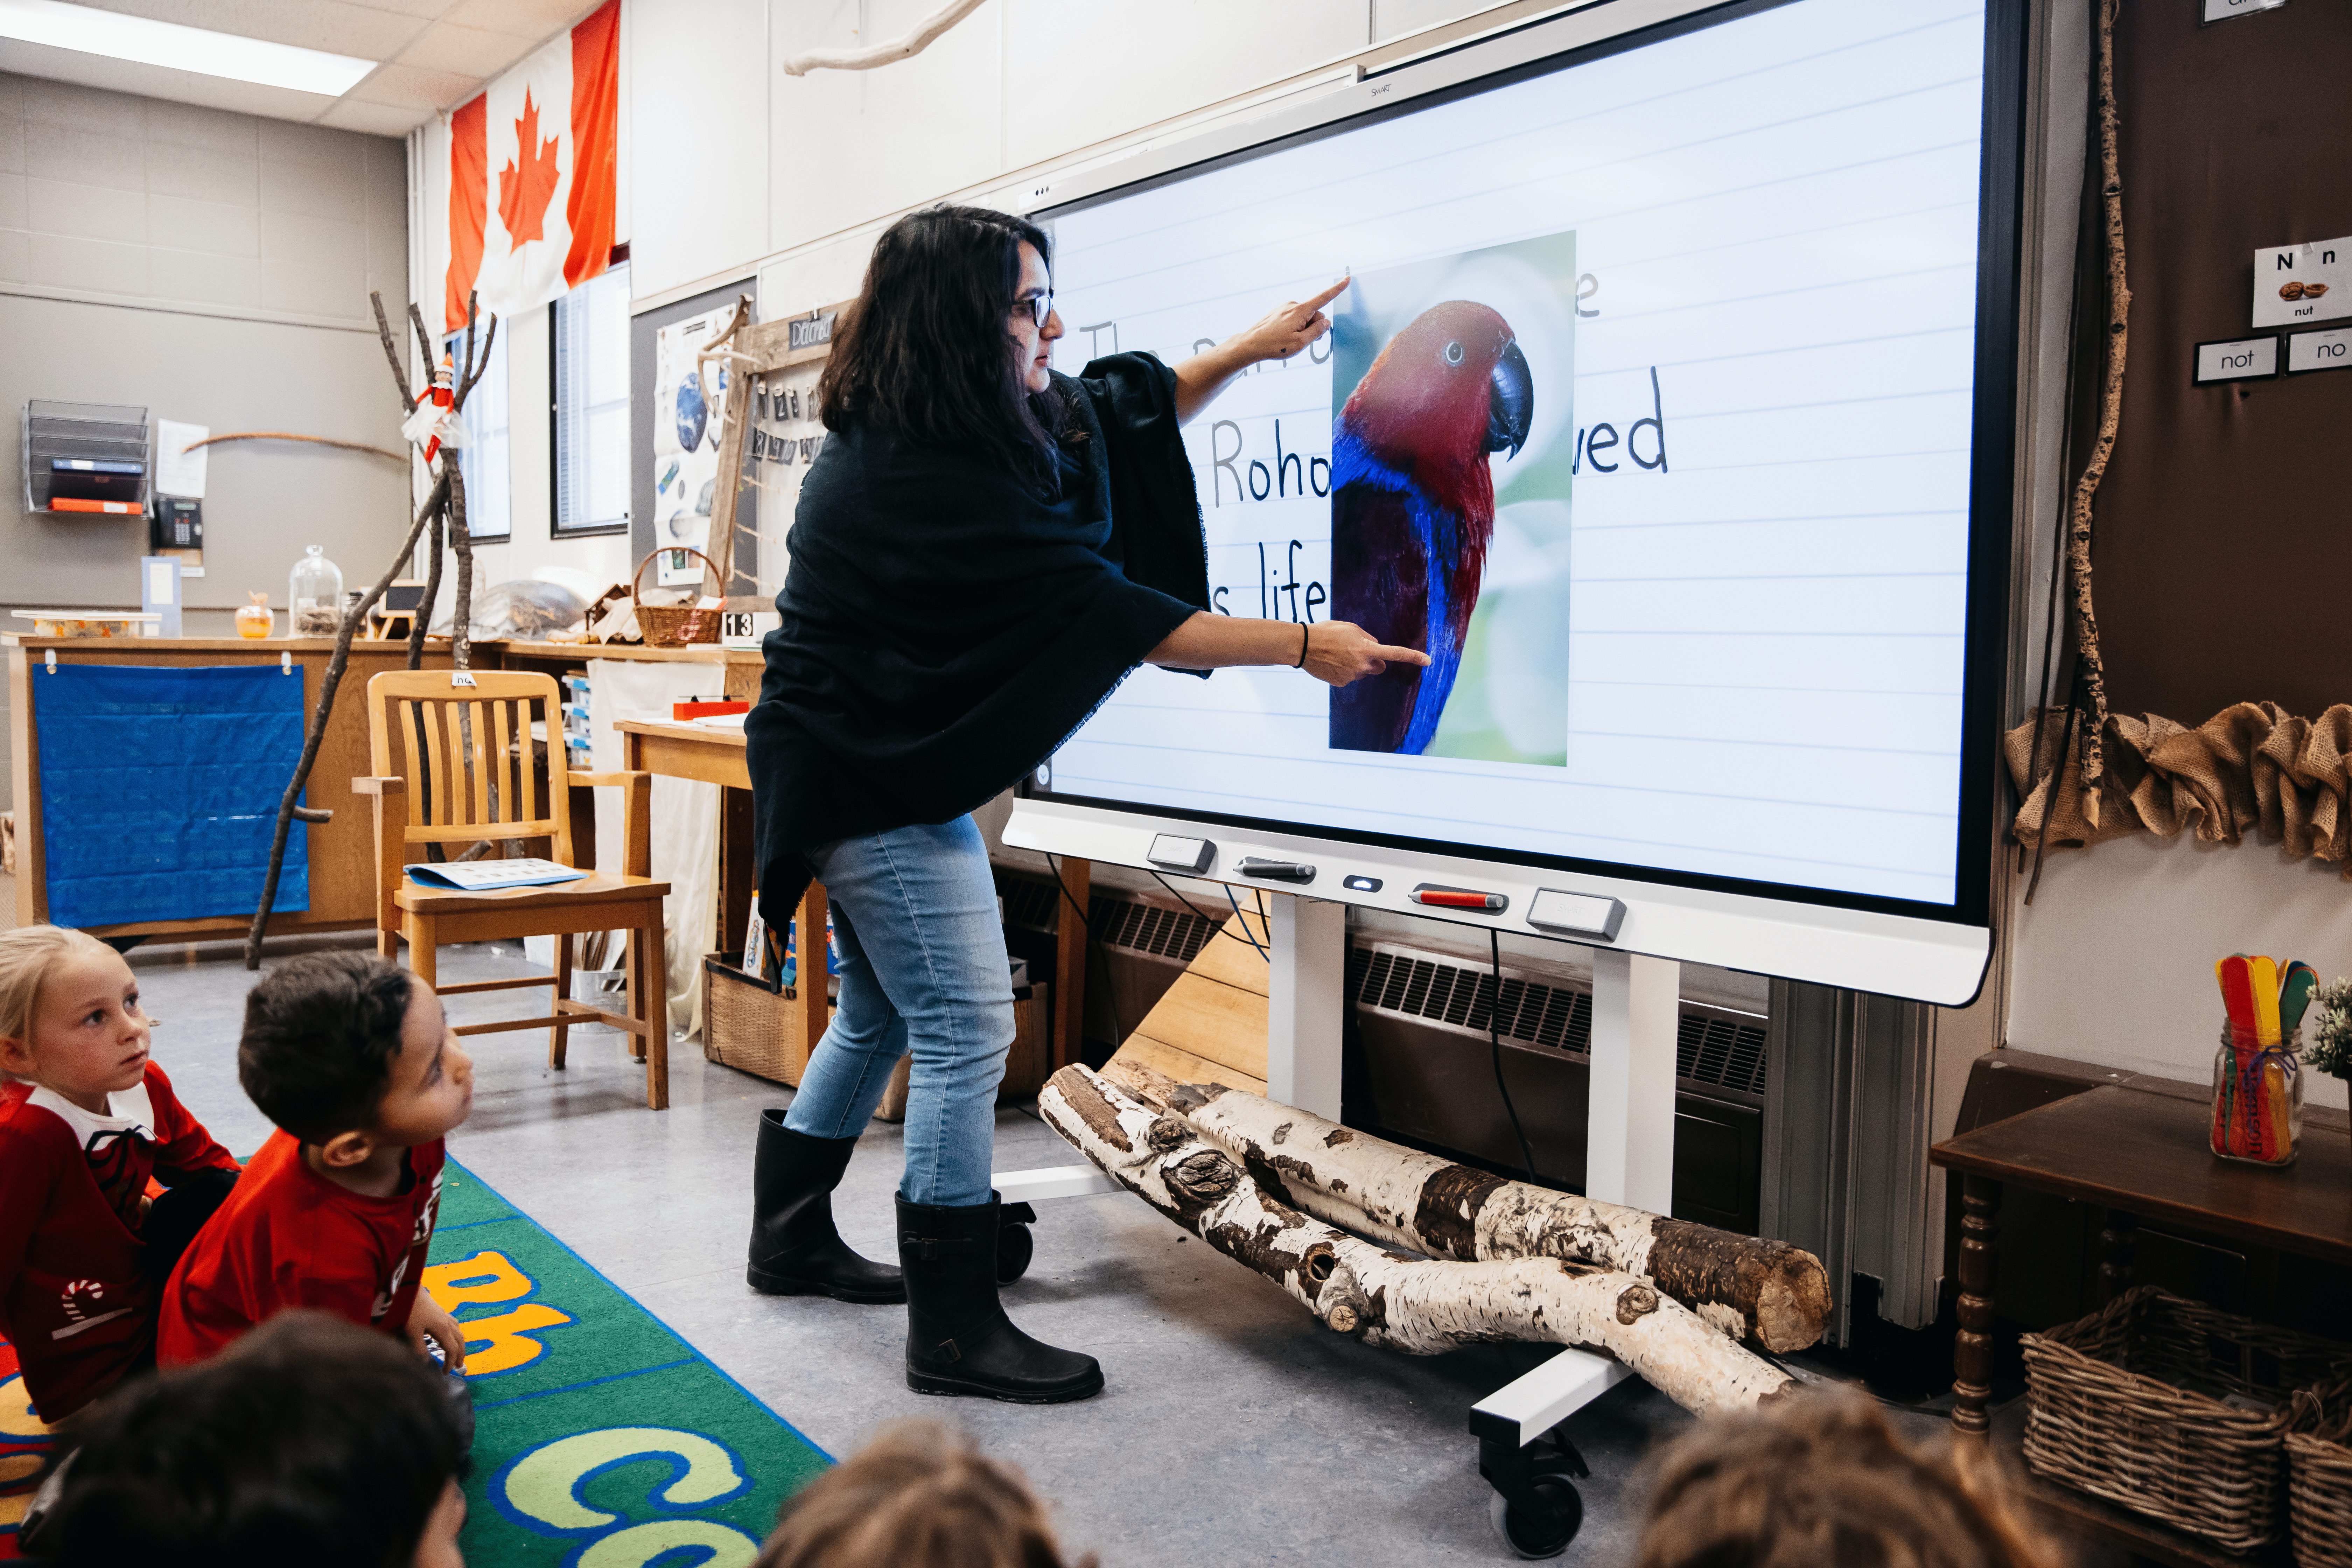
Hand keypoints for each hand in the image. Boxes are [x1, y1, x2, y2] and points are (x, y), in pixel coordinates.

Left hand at [406, 1287, 467, 1372]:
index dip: (450, 1362)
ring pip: (458, 1331)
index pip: (452, 1350)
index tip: (445, 1373)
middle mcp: (447, 1322)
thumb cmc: (410, 1310)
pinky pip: (453, 1324)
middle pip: (459, 1341)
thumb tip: (424, 1363)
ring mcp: (444, 1315)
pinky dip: (455, 1332)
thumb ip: (418, 1349)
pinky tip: (450, 1333)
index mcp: (443, 1329)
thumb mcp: (412, 1332)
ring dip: (459, 1343)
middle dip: (460, 1354)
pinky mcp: (439, 1311)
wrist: (408, 1289)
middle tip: (458, 1366)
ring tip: (457, 1352)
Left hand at [1229, 276, 1349, 366]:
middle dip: (1313, 327)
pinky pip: (1294, 319)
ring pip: (1304, 318)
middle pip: (1314, 315)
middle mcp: (1293, 304)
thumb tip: (1326, 322)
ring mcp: (1284, 307)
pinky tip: (1282, 336)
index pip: (1324, 298)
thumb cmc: (1274, 346)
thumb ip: (1316, 332)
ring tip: (1287, 339)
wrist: (1250, 344)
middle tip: (1300, 340)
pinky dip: (1294, 328)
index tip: (1347, 279)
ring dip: (1302, 329)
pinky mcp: (1278, 311)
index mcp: (1300, 310)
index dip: (1337, 289)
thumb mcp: (1300, 343)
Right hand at [1303, 620, 1429, 687]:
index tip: (1428, 661)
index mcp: (1366, 649)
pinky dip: (1343, 670)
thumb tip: (1374, 648)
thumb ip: (1368, 638)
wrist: (1302, 646)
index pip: (1394, 653)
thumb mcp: (1351, 628)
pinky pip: (1349, 677)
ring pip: (1362, 672)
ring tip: (1338, 654)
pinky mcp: (1340, 683)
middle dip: (1374, 660)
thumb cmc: (1326, 632)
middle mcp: (1361, 665)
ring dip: (1356, 664)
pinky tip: (1331, 662)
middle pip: (1379, 666)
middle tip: (1357, 650)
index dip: (1413, 657)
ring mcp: (1351, 676)